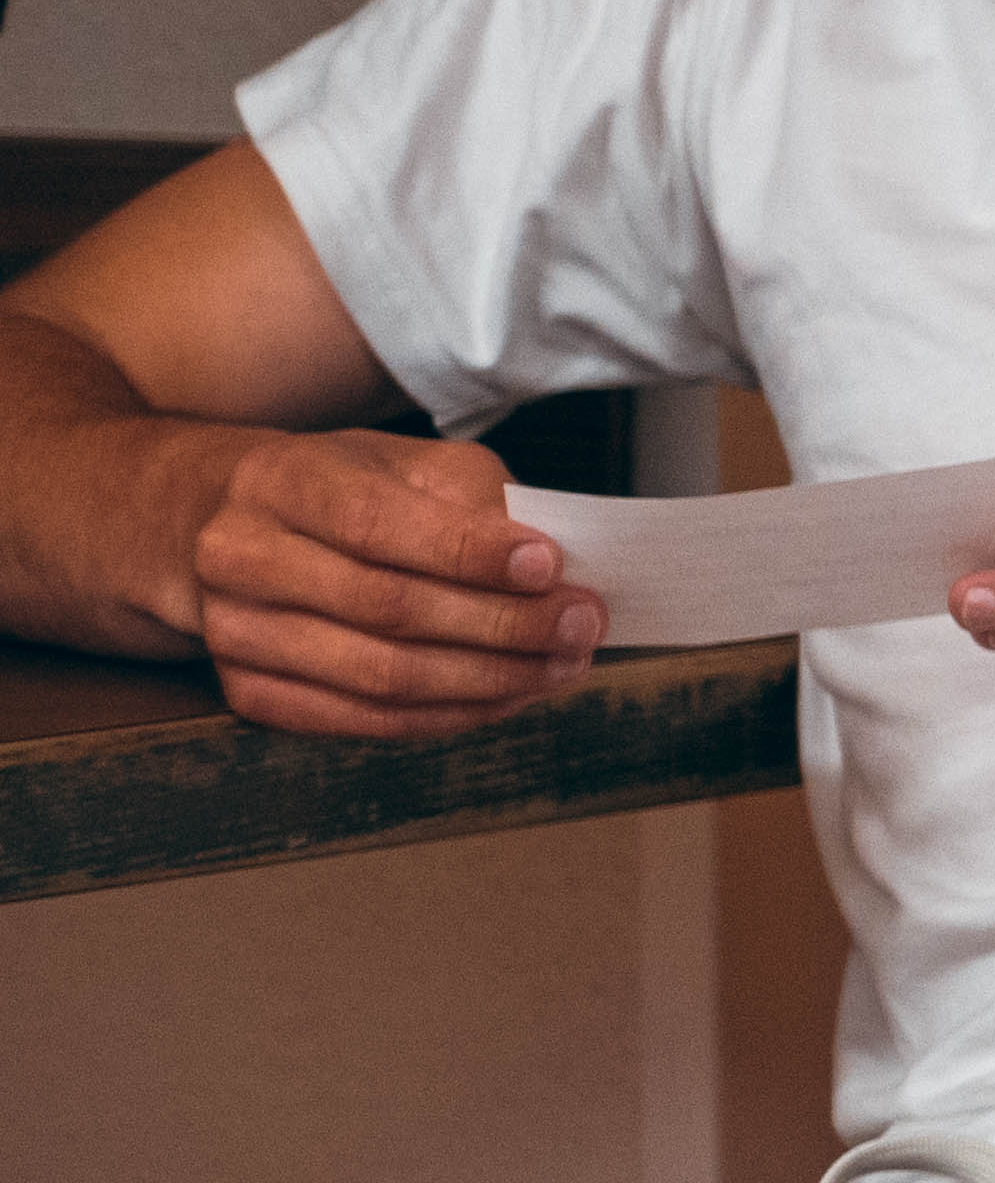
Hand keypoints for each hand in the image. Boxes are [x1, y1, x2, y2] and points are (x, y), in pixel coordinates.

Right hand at [190, 426, 603, 737]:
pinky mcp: (250, 691)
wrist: (224, 528)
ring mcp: (237, 632)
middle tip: (581, 625)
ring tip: (560, 666)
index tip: (550, 565)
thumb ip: (473, 498)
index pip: (377, 522)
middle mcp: (242, 557)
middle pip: (387, 607)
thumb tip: (548, 562)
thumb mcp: (404, 463)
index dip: (468, 551)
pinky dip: (449, 714)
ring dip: (488, 679)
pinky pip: (364, 720)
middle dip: (502, 624)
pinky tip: (507, 696)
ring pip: (380, 676)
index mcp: (281, 481)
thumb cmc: (342, 490)